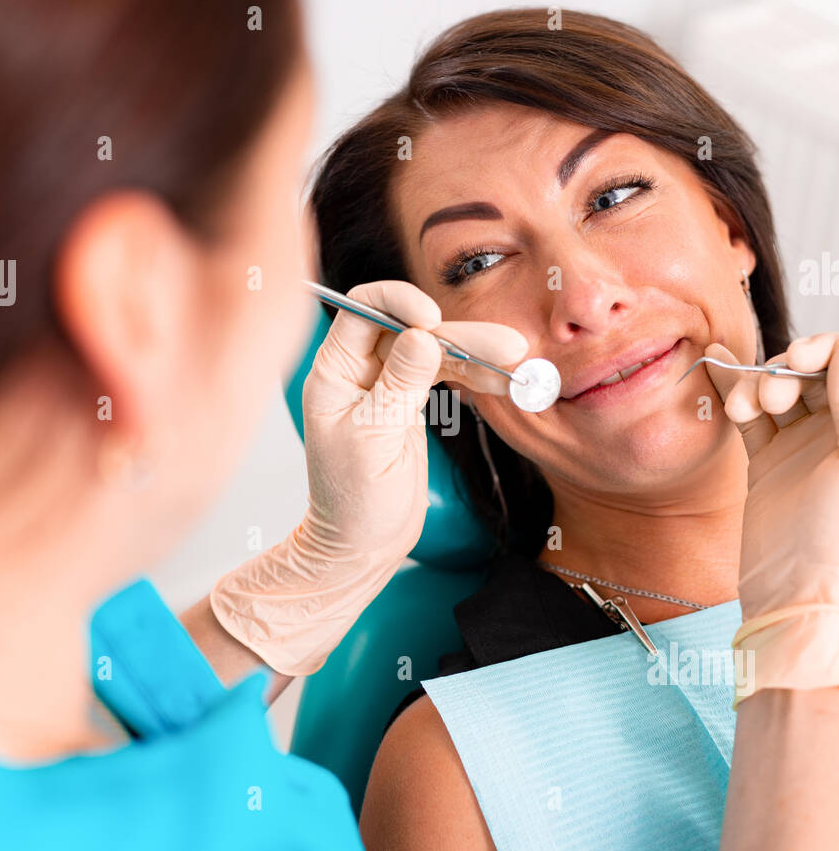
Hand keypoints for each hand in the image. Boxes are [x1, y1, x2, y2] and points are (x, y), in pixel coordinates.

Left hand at [210, 280, 527, 676]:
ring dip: (476, 356)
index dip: (399, 304)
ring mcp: (387, 386)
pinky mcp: (411, 405)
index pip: (364, 311)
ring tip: (517, 361)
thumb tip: (422, 335)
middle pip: (412, 331)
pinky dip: (474, 378)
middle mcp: (359, 371)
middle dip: (458, 336)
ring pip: (435, 353)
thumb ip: (399, 385)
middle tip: (506, 346)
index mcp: (334, 372)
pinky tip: (503, 382)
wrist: (360, 547)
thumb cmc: (353, 502)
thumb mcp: (375, 440)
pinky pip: (445, 378)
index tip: (432, 319)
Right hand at [706, 332, 838, 693]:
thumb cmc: (838, 539)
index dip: (826, 350)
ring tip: (750, 406)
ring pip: (782, 391)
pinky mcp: (770, 467)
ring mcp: (807, 450)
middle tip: (777, 390)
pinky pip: (752, 418)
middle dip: (791, 367)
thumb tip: (838, 345)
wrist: (798, 599)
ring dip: (760, 383)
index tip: (805, 357)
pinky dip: (734, 393)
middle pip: (816, 373)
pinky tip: (720, 373)